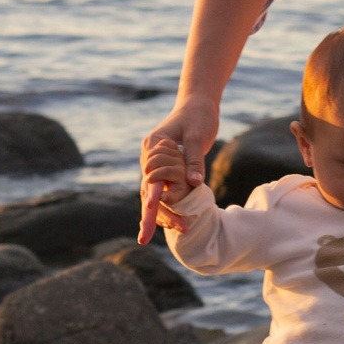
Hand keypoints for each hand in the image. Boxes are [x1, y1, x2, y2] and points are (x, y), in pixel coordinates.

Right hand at [139, 95, 219, 242]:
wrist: (198, 104)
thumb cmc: (197, 115)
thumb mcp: (197, 135)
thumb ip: (193, 160)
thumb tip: (194, 184)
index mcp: (152, 146)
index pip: (150, 175)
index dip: (151, 193)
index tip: (151, 207)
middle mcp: (149, 158)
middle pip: (147, 191)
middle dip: (151, 215)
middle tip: (145, 239)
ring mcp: (156, 165)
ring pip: (153, 196)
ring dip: (162, 216)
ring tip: (177, 232)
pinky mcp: (167, 170)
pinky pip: (162, 193)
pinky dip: (165, 209)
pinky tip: (167, 225)